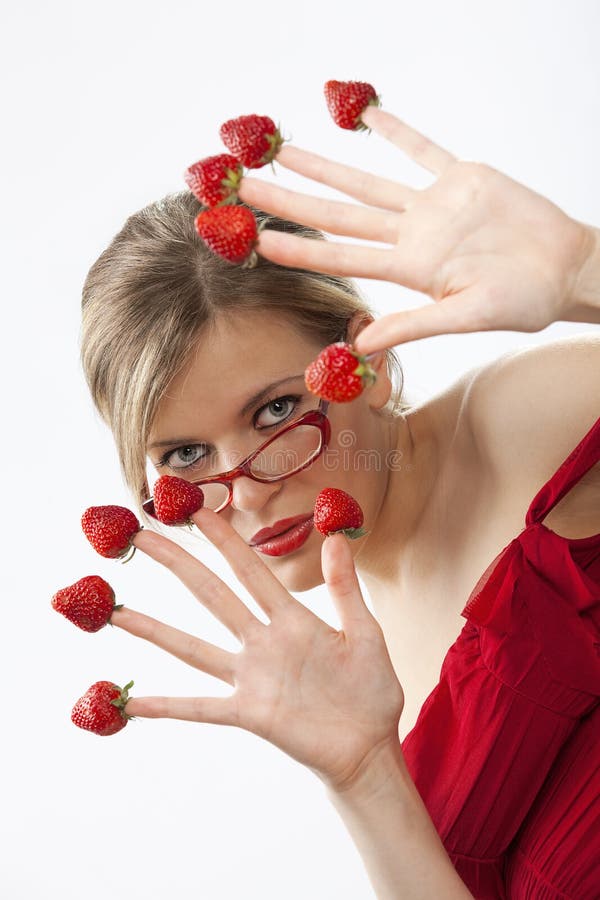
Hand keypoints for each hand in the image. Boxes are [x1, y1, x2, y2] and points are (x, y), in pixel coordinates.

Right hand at [111, 507, 404, 792]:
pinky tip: (132, 703)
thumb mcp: (364, 634)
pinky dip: (166, 706)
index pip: (250, 570)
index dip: (224, 539)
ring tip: (115, 612)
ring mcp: (251, 679)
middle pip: (212, 595)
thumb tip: (337, 538)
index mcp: (291, 619)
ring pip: (194, 648)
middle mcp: (262, 643)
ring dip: (154, 630)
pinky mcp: (250, 715)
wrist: (370, 748)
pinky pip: (201, 708)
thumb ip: (346, 590)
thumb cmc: (370, 691)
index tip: (197, 509)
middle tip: (141, 535)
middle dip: (177, 564)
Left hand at [238, 105, 591, 352]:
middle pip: (339, 215)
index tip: (257, 239)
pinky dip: (395, 131)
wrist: (566, 270)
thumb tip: (364, 343)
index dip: (300, 247)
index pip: (343, 256)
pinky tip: (363, 116)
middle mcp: (411, 236)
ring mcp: (433, 206)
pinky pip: (421, 149)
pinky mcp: (462, 178)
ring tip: (285, 149)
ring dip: (327, 165)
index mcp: (410, 269)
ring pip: (368, 182)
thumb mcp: (470, 316)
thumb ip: (416, 324)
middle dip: (292, 199)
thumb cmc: (525, 301)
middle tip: (246, 184)